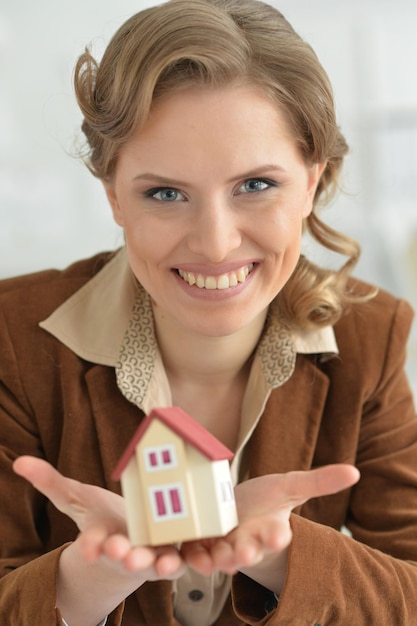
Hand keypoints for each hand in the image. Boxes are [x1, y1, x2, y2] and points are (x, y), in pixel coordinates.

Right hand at [13, 456, 184, 580]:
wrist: (130, 536)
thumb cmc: (102, 518)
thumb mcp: (76, 498)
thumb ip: (52, 483)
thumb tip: (19, 462)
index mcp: (103, 538)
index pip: (93, 541)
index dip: (91, 544)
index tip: (90, 546)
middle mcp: (127, 550)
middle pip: (125, 554)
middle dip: (123, 554)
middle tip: (122, 551)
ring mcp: (153, 554)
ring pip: (158, 562)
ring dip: (160, 564)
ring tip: (163, 564)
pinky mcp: (179, 553)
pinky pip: (189, 558)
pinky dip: (197, 560)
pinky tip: (207, 557)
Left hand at [181, 464, 359, 593]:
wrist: (234, 507)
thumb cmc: (265, 498)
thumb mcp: (289, 486)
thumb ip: (317, 482)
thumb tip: (355, 472)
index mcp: (269, 531)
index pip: (277, 535)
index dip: (278, 536)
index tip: (281, 534)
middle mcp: (247, 543)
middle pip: (248, 551)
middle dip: (248, 552)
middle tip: (246, 552)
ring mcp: (223, 547)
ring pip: (220, 557)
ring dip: (218, 559)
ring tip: (215, 556)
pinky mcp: (200, 545)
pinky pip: (194, 554)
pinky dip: (190, 556)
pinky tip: (185, 552)